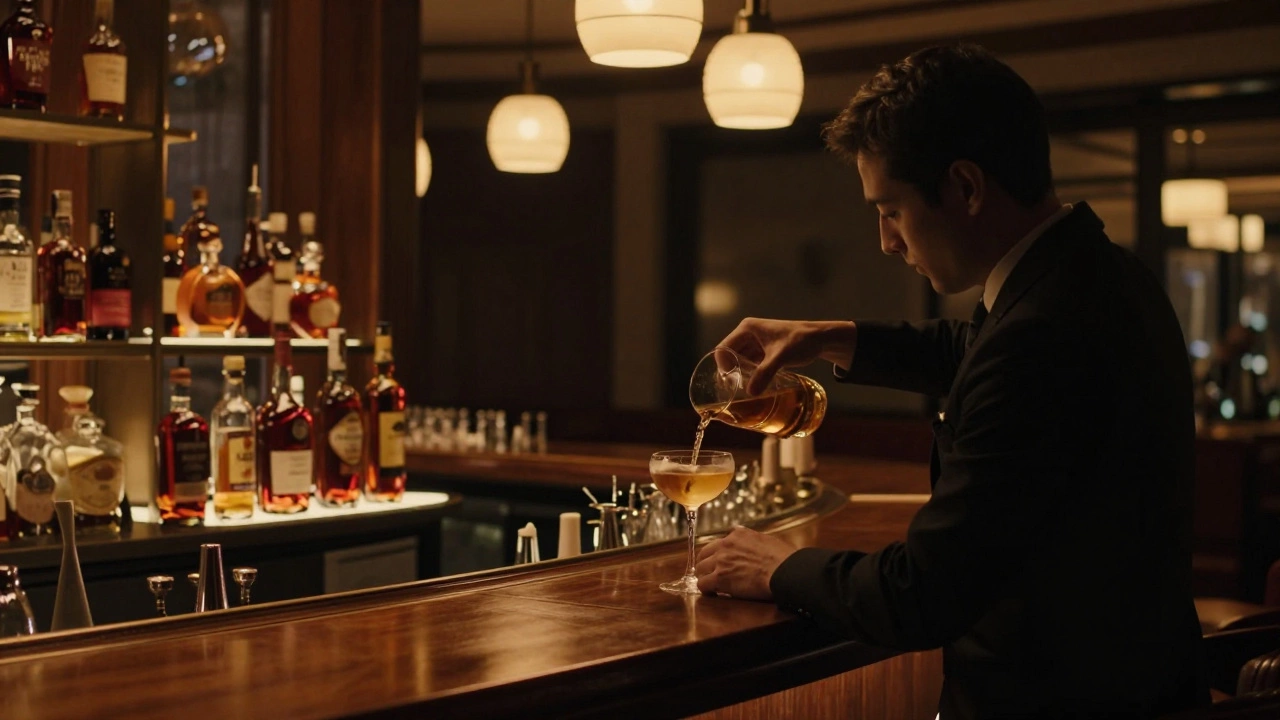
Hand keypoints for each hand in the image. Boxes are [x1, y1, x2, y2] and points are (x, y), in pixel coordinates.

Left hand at [695, 526, 796, 600]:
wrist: (785, 571)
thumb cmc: (783, 559)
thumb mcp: (768, 540)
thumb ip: (754, 540)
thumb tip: (753, 542)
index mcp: (738, 535)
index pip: (719, 542)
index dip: (719, 554)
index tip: (722, 562)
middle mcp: (726, 544)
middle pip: (704, 554)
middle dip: (706, 564)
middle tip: (711, 574)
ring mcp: (721, 561)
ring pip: (700, 568)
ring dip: (705, 576)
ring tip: (711, 585)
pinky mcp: (720, 578)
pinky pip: (703, 584)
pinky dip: (706, 589)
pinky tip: (712, 593)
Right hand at [718, 318, 855, 394]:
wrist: (819, 339)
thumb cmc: (800, 341)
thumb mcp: (781, 357)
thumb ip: (765, 373)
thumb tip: (750, 393)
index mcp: (747, 329)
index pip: (724, 348)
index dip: (722, 365)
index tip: (728, 382)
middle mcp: (747, 334)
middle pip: (729, 355)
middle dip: (730, 371)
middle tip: (732, 389)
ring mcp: (755, 342)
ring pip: (739, 360)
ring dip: (739, 373)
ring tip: (740, 390)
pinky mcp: (762, 351)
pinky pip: (749, 363)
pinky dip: (748, 373)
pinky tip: (751, 385)